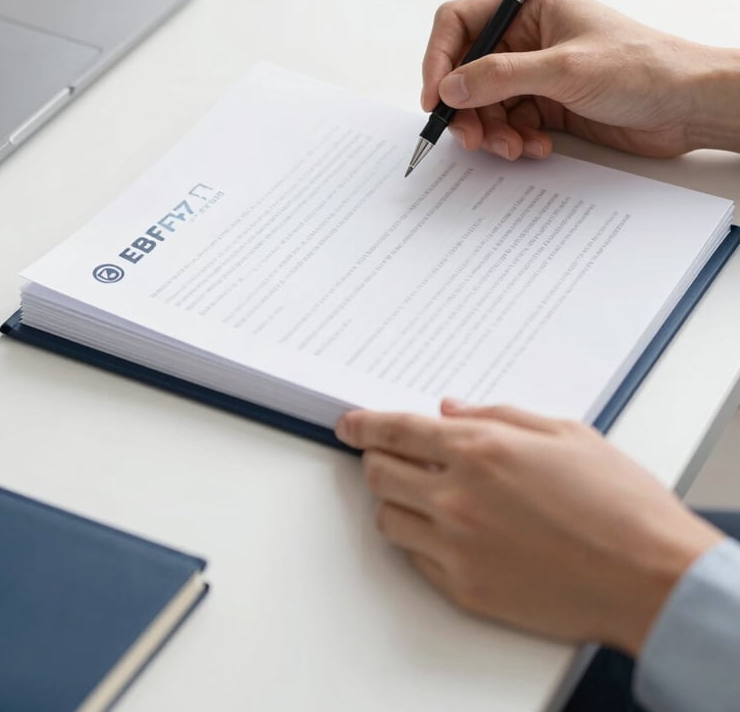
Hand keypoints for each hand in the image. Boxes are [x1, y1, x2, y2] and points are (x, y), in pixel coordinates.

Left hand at [336, 400, 721, 654]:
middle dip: (376, 458)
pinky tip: (446, 531)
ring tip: (422, 494)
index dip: (364, 424)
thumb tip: (450, 410)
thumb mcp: (564, 433)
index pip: (395, 430)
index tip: (348, 424)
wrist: (650, 576)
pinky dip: (418, 539)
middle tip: (388, 454)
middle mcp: (456, 498)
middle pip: (378, 473)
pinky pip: (415, 558)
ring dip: (394, 499)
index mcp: (479, 450)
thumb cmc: (618, 501)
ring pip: (387, 518)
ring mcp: (455, 547)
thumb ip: (498, 415)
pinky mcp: (464, 588)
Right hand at [422, 0, 739, 159]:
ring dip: (492, 131)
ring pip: (486, 105)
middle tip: (471, 137)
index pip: (460, 24)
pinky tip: (537, 146)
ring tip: (513, 147)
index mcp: (530, 8)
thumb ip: (500, 77)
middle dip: (467, 108)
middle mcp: (528, 39)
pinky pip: (510, 124)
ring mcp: (536, 74)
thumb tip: (451, 87)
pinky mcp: (548, 105)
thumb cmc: (642, 68)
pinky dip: (515, 140)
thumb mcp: (564, 69)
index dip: (439, 60)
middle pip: (467, 72)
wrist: (687, 105)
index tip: (435, 97)